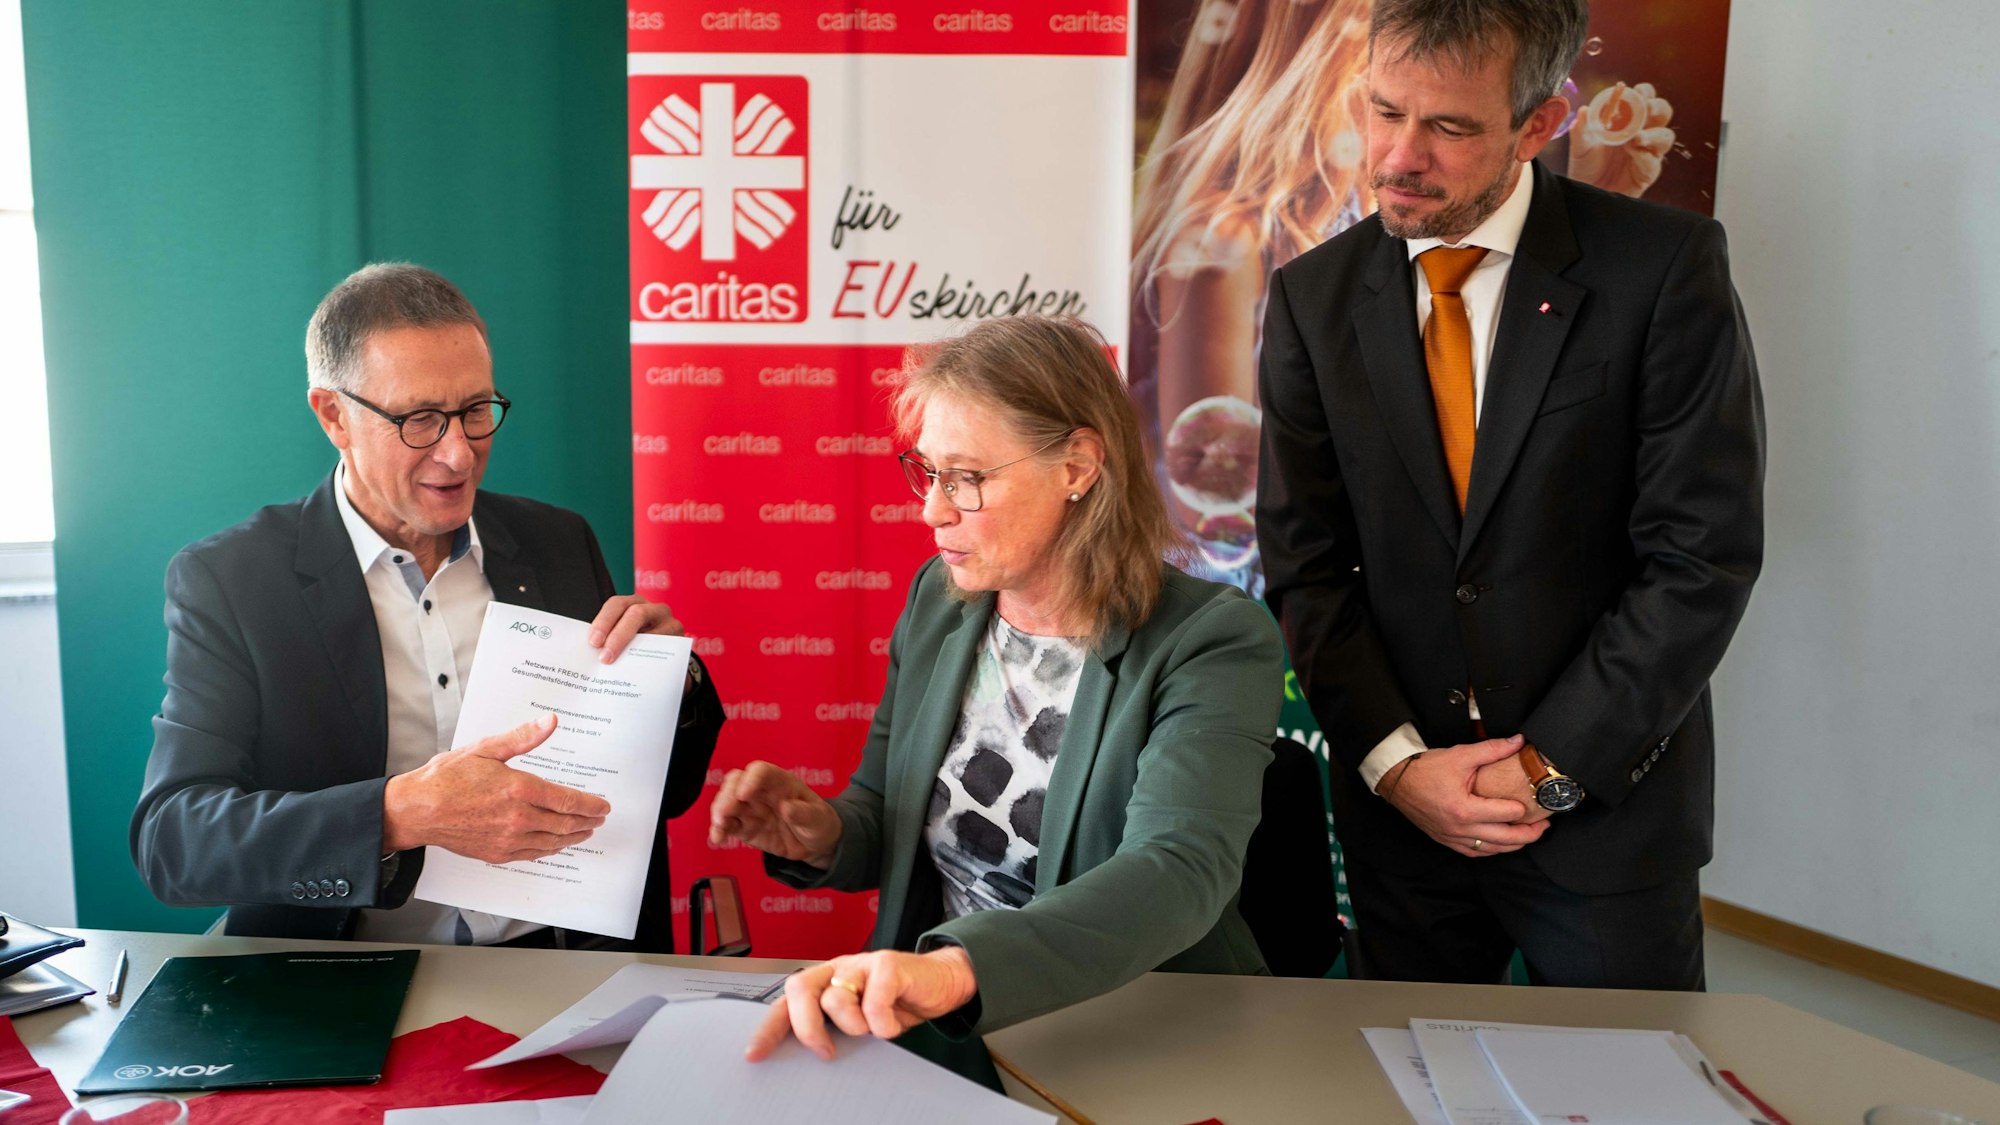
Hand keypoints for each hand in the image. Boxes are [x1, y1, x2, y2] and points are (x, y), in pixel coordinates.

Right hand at [381, 714, 610, 861]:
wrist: (416, 809)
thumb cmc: (446, 778)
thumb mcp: (486, 749)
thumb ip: (522, 738)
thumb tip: (550, 722)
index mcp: (519, 789)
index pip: (567, 801)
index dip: (590, 804)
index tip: (602, 806)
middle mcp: (518, 817)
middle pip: (564, 823)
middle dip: (586, 821)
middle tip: (598, 819)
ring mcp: (507, 839)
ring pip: (551, 842)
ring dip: (573, 837)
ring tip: (585, 832)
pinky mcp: (496, 853)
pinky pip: (532, 854)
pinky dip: (549, 850)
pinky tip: (555, 845)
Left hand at [588, 594, 683, 663]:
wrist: (663, 661)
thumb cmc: (637, 646)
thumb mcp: (624, 636)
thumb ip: (609, 640)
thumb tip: (589, 656)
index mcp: (634, 603)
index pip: (617, 604)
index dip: (604, 621)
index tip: (593, 642)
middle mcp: (653, 609)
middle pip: (636, 614)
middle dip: (618, 636)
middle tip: (605, 658)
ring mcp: (670, 623)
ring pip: (653, 633)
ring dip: (635, 651)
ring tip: (620, 666)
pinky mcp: (680, 642)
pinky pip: (665, 651)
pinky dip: (650, 662)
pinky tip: (638, 673)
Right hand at [708, 761, 842, 866]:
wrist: (815, 845)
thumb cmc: (819, 822)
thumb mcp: (818, 818)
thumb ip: (804, 813)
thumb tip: (786, 807)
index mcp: (780, 782)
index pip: (760, 771)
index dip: (750, 779)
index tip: (744, 794)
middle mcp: (760, 792)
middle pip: (736, 782)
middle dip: (727, 794)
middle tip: (726, 811)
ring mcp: (750, 810)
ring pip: (726, 802)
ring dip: (719, 811)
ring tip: (720, 826)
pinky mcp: (744, 828)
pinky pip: (726, 825)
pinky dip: (718, 830)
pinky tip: (717, 840)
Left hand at [746, 947, 978, 1061]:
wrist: (942, 983)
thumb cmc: (896, 1003)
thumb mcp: (860, 1021)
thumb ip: (834, 1029)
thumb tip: (809, 1058)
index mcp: (824, 983)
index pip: (785, 1002)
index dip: (768, 1028)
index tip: (755, 1055)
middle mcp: (837, 970)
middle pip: (800, 988)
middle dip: (807, 1027)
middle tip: (825, 1051)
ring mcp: (862, 964)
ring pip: (836, 997)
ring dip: (854, 1025)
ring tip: (871, 1030)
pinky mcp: (888, 964)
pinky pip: (874, 1000)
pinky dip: (883, 1023)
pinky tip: (892, 1024)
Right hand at [1384, 735, 1549, 856]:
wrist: (1397, 780)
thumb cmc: (1425, 768)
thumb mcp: (1461, 755)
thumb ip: (1492, 749)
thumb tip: (1518, 742)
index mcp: (1464, 808)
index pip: (1506, 815)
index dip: (1524, 809)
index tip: (1535, 803)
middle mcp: (1459, 828)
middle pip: (1504, 839)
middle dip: (1529, 834)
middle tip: (1543, 826)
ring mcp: (1452, 837)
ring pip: (1491, 850)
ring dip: (1513, 845)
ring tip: (1528, 836)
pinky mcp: (1445, 840)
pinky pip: (1474, 853)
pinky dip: (1491, 850)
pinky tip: (1500, 844)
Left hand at [1568, 81, 1675, 197]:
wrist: (1585, 191)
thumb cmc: (1586, 165)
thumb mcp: (1580, 145)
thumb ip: (1581, 129)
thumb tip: (1584, 110)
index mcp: (1629, 119)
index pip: (1645, 98)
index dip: (1645, 92)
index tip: (1637, 92)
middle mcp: (1643, 132)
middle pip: (1663, 112)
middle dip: (1658, 107)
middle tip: (1646, 109)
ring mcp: (1648, 152)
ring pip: (1666, 137)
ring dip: (1654, 134)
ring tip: (1636, 138)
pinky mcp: (1647, 172)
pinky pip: (1654, 163)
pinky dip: (1645, 156)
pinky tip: (1632, 153)